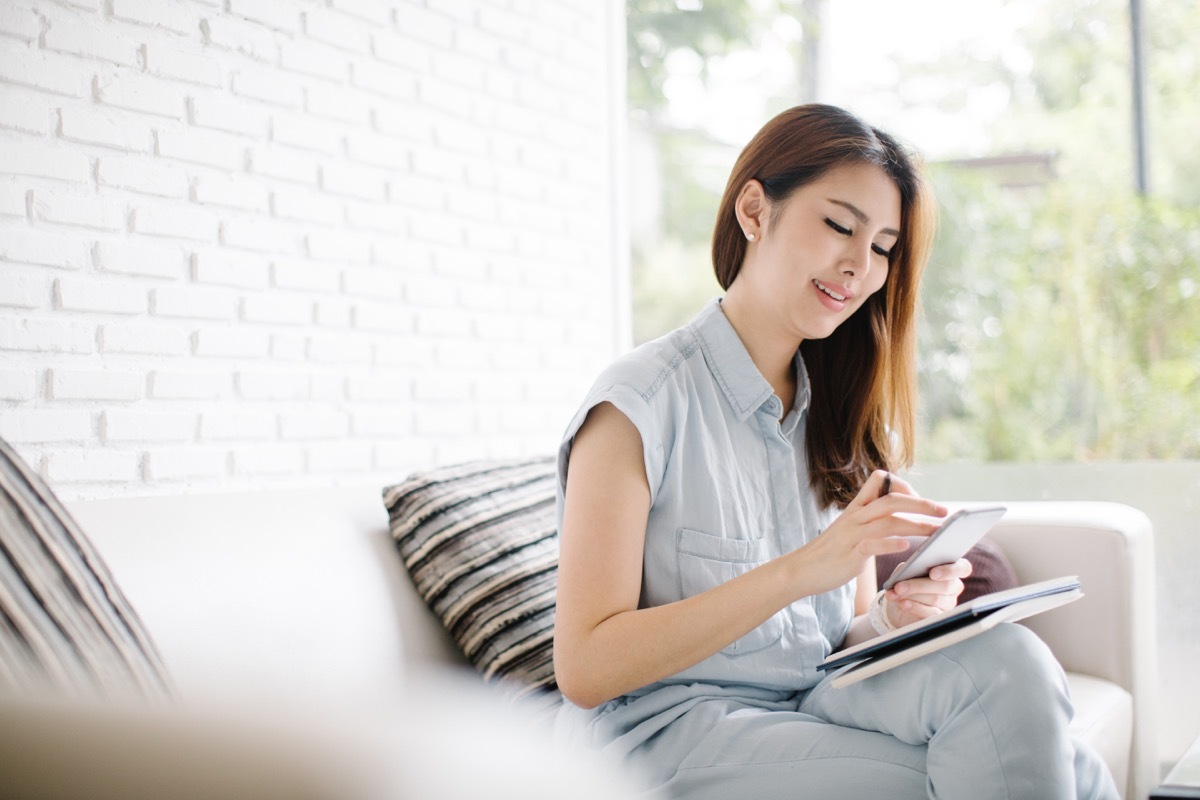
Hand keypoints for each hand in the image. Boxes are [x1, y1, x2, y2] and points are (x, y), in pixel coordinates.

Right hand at [796, 470, 948, 595]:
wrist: (801, 569)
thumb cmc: (829, 552)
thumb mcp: (849, 528)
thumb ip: (869, 520)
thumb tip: (894, 518)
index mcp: (856, 508)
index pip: (879, 480)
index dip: (903, 486)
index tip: (920, 500)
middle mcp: (856, 517)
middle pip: (892, 500)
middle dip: (922, 504)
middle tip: (943, 512)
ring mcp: (852, 535)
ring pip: (888, 522)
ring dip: (917, 525)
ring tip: (936, 532)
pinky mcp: (850, 554)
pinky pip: (872, 545)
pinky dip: (890, 544)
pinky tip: (906, 547)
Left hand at [885, 558, 973, 627]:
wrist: (899, 603)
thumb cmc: (907, 581)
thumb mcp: (906, 571)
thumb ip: (909, 567)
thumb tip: (906, 569)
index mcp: (951, 570)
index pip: (963, 568)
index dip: (950, 570)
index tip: (933, 573)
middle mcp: (954, 587)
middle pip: (945, 585)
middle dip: (920, 585)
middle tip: (900, 586)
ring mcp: (949, 603)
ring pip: (936, 599)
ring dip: (913, 595)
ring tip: (897, 593)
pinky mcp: (941, 617)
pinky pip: (932, 613)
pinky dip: (915, 607)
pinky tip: (904, 603)